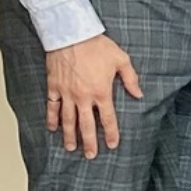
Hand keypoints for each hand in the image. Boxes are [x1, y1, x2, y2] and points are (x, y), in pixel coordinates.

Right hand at [45, 33, 142, 157]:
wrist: (71, 35)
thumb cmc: (97, 46)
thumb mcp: (121, 60)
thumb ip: (130, 79)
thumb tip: (139, 94)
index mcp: (101, 92)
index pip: (108, 119)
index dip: (111, 133)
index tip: (112, 145)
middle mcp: (83, 97)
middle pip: (87, 125)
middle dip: (89, 142)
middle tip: (90, 155)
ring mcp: (67, 93)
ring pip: (68, 120)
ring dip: (69, 135)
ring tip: (71, 147)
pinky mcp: (54, 87)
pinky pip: (52, 107)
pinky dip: (51, 119)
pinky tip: (52, 128)